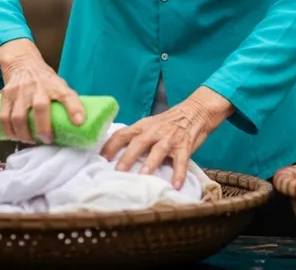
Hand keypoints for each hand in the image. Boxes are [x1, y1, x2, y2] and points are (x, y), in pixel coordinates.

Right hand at [0, 39, 84, 143]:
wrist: (23, 62)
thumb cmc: (45, 79)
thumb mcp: (59, 84)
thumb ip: (66, 101)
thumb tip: (76, 127)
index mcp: (55, 84)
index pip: (68, 95)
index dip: (75, 109)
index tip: (79, 122)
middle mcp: (38, 86)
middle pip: (40, 107)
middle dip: (43, 128)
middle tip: (47, 139)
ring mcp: (20, 90)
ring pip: (18, 116)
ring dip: (24, 134)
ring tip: (31, 140)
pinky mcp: (6, 95)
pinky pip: (4, 117)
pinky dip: (9, 131)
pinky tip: (16, 136)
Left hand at [100, 86, 233, 188]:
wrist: (195, 111)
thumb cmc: (168, 122)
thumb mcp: (150, 125)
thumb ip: (137, 137)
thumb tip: (117, 155)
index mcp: (143, 126)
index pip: (123, 133)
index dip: (111, 145)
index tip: (101, 158)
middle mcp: (154, 131)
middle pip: (138, 142)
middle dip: (128, 156)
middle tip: (118, 171)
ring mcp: (170, 138)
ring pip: (158, 150)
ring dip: (151, 162)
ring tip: (144, 175)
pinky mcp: (185, 145)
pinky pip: (181, 160)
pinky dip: (179, 173)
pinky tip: (176, 185)